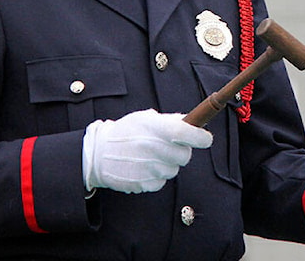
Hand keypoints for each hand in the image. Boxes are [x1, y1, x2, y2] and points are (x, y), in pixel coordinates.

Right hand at [82, 109, 212, 193]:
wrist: (98, 154)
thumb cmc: (126, 132)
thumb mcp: (145, 119)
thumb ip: (170, 121)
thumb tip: (193, 123)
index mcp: (153, 128)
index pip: (185, 133)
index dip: (200, 137)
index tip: (206, 139)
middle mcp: (151, 148)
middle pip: (185, 156)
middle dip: (181, 151)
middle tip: (170, 147)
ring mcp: (147, 168)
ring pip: (173, 170)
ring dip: (167, 164)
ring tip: (150, 156)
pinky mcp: (142, 184)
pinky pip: (161, 182)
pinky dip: (156, 176)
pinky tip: (143, 167)